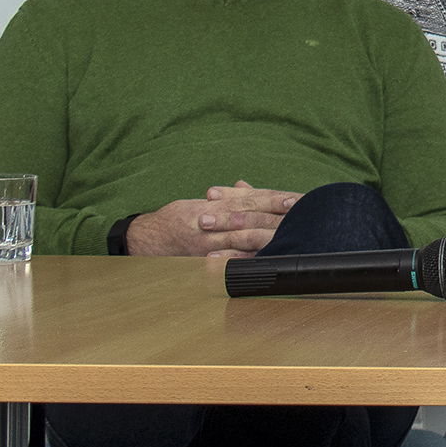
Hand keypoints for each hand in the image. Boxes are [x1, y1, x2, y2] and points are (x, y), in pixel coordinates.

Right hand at [124, 180, 301, 258]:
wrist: (146, 239)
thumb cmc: (177, 220)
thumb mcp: (201, 204)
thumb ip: (226, 198)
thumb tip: (245, 186)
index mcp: (216, 205)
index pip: (251, 198)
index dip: (273, 198)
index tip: (295, 197)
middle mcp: (213, 221)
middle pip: (251, 214)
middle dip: (276, 213)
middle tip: (299, 210)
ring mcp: (209, 242)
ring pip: (242, 236)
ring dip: (267, 234)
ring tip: (288, 233)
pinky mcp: (204, 260)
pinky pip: (228, 260)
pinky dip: (245, 259)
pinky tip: (262, 259)